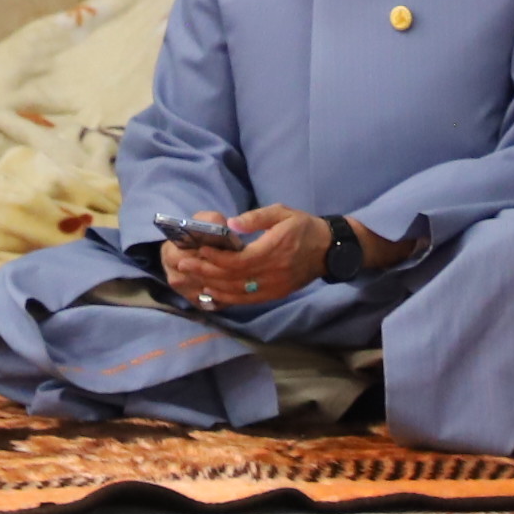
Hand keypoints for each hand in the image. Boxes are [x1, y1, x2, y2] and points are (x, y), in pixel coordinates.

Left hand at [161, 206, 331, 309]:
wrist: (329, 249)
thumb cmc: (303, 226)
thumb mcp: (282, 212)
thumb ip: (256, 218)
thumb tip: (231, 223)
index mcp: (273, 250)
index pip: (238, 260)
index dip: (216, 258)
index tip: (199, 249)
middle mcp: (272, 273)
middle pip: (233, 278)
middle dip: (206, 272)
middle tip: (184, 265)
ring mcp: (274, 287)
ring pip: (237, 292)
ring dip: (212, 286)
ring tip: (192, 277)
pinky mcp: (275, 294)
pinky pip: (247, 300)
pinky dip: (227, 297)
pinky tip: (212, 291)